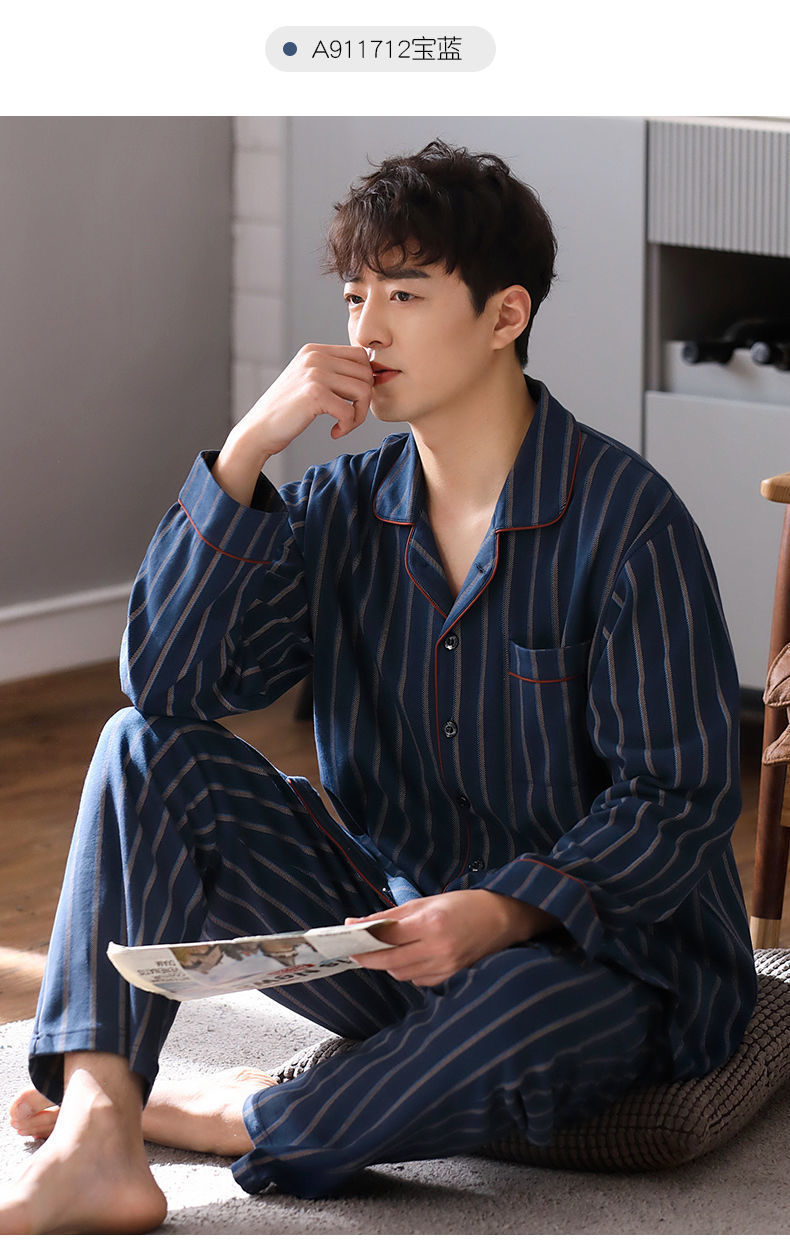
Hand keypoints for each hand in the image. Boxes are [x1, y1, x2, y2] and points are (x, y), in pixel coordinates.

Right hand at [212, 344, 373, 503]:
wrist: (259, 429)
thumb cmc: (286, 411)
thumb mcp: (308, 380)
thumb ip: (333, 372)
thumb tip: (372, 374)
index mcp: (315, 350)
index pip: (360, 355)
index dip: (365, 380)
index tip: (354, 401)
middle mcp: (315, 356)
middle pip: (365, 373)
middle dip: (364, 400)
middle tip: (350, 417)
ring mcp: (314, 373)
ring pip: (363, 390)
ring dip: (359, 415)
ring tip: (343, 425)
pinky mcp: (315, 394)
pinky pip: (350, 411)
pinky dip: (347, 426)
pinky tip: (334, 432)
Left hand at [346, 891, 556, 986]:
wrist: (505, 920)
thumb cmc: (466, 904)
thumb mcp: (427, 901)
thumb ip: (392, 915)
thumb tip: (358, 923)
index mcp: (431, 923)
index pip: (386, 937)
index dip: (362, 938)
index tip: (347, 935)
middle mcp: (437, 948)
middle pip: (388, 961)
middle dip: (367, 956)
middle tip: (355, 948)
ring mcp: (445, 966)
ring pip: (400, 973)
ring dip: (387, 963)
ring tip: (385, 949)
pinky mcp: (450, 977)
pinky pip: (417, 979)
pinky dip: (407, 970)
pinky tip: (410, 956)